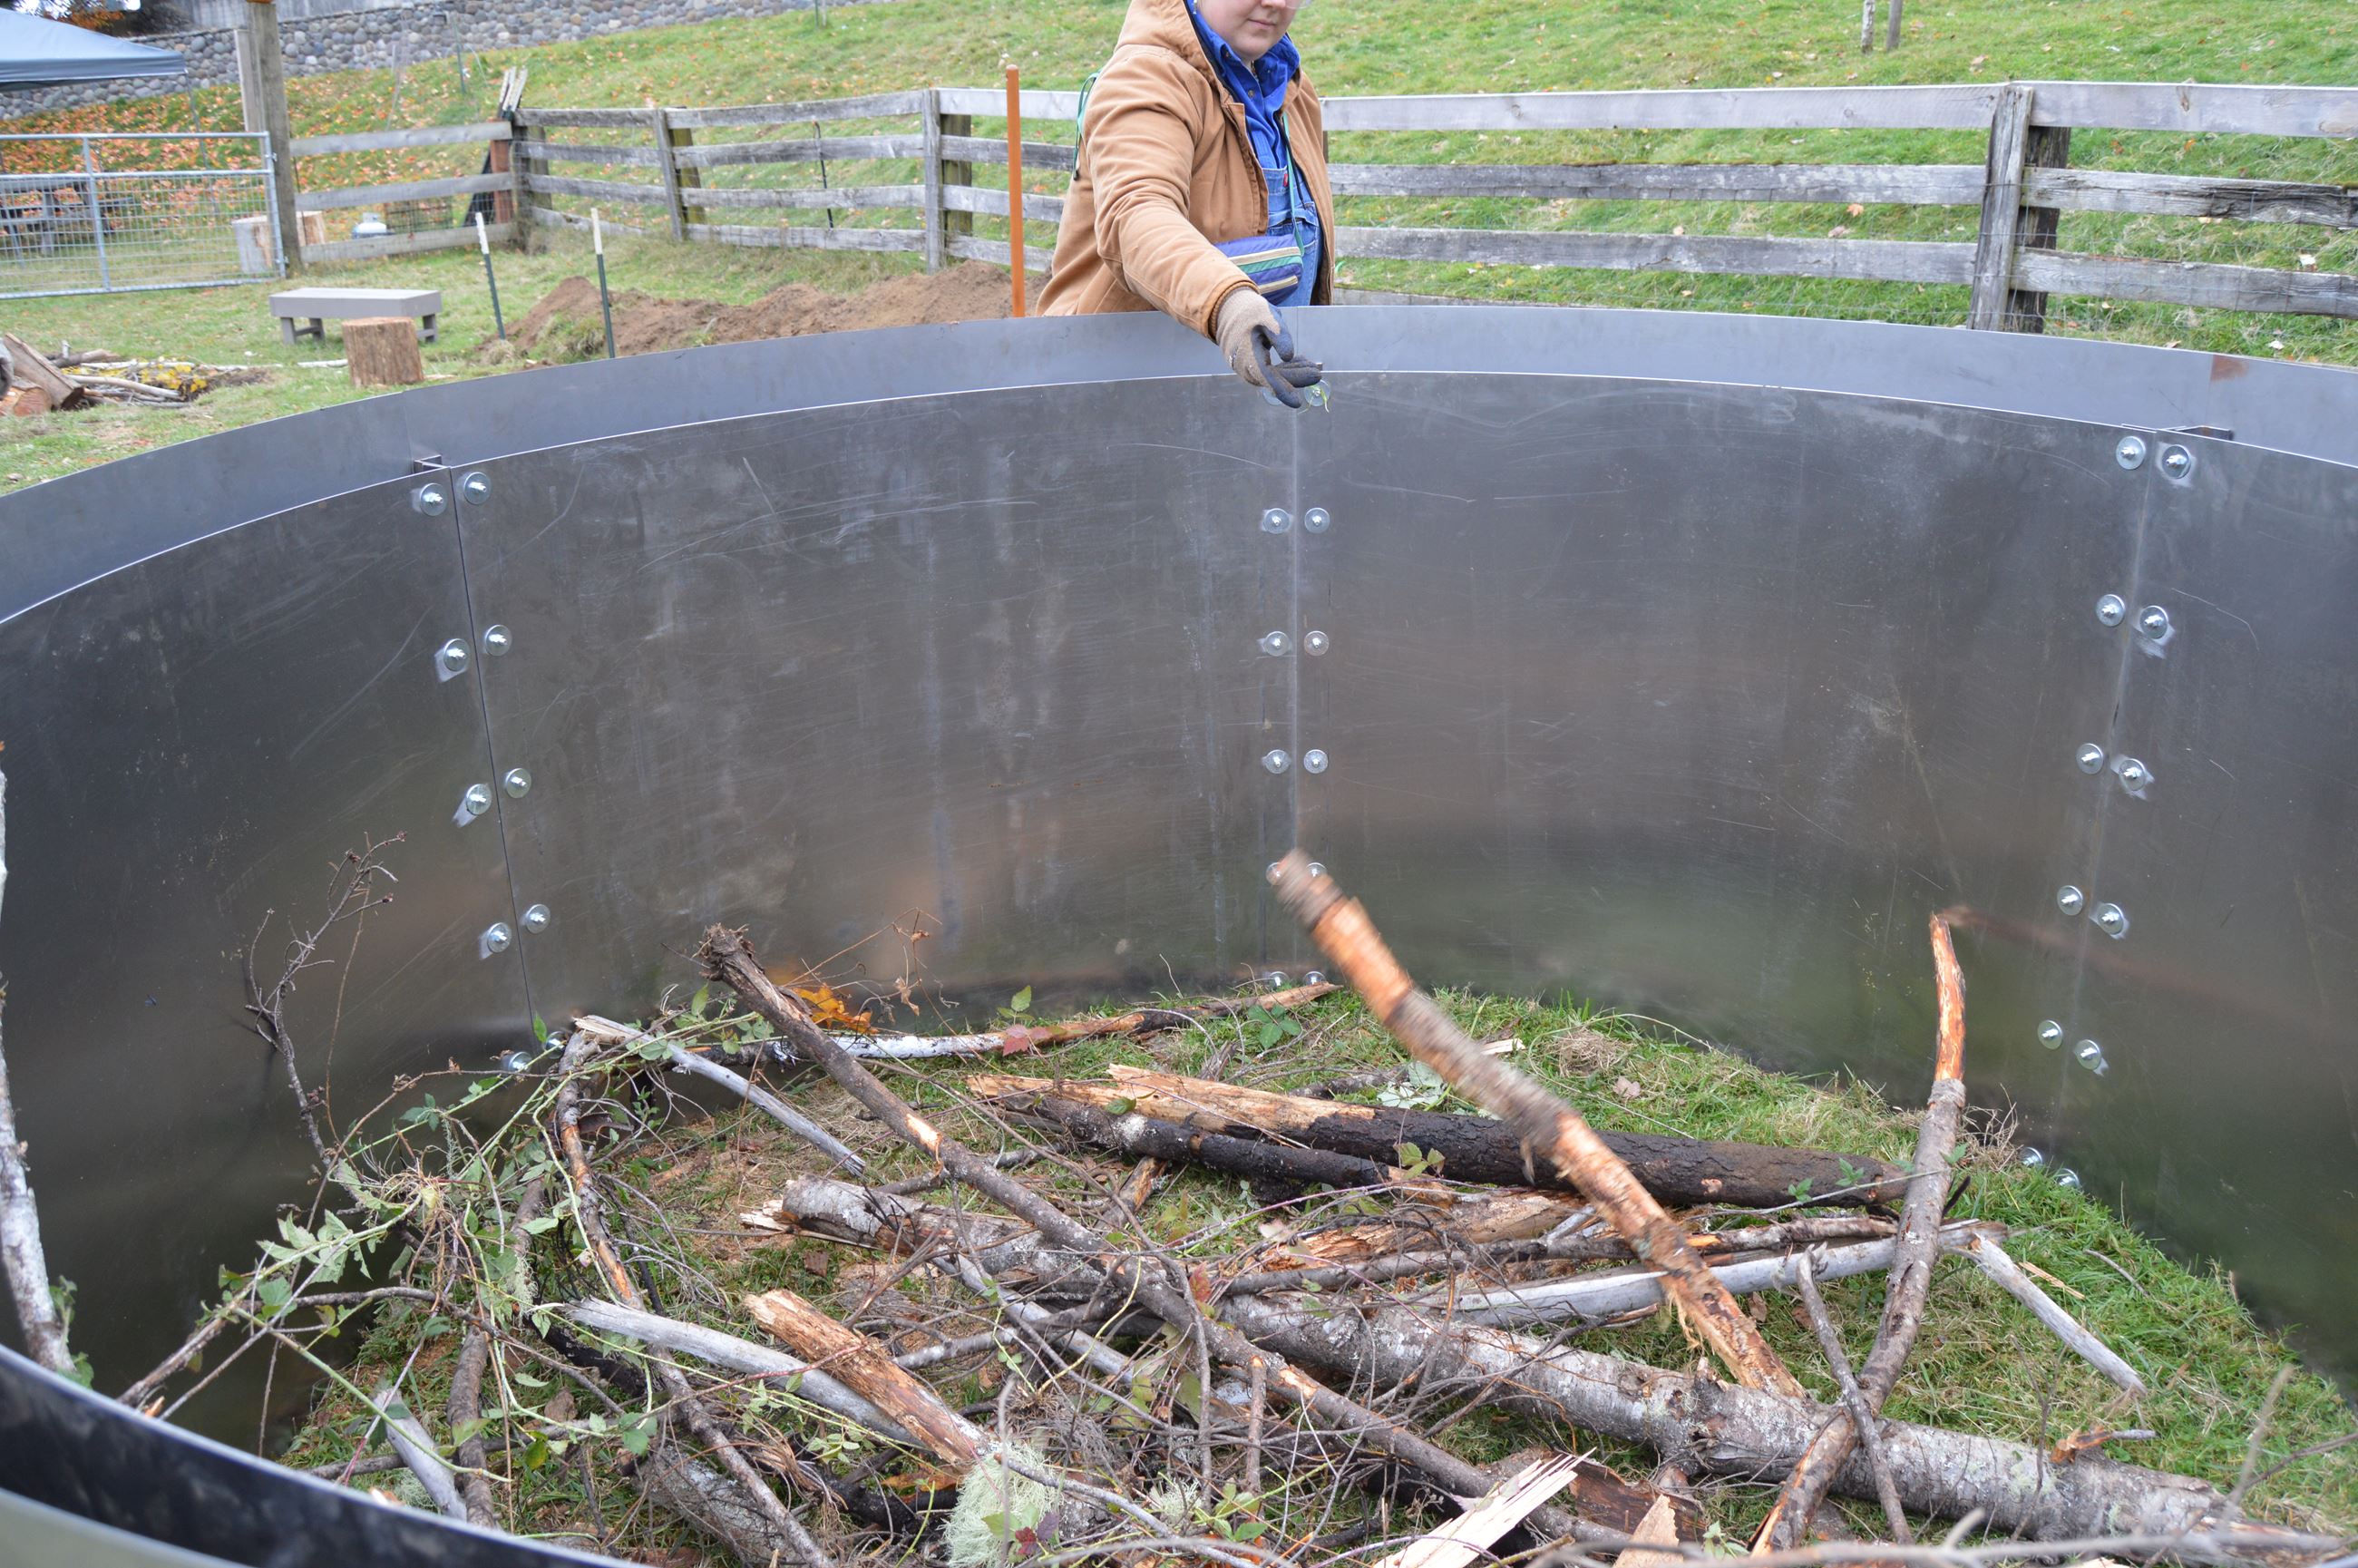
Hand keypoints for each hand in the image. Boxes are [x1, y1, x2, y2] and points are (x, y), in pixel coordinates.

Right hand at [1213, 289, 1323, 407]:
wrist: (1230, 314)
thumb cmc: (1250, 313)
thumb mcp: (1266, 315)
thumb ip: (1278, 334)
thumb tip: (1288, 356)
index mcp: (1247, 354)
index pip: (1266, 376)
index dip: (1282, 389)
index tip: (1297, 402)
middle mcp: (1246, 368)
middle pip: (1275, 378)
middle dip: (1297, 377)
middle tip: (1317, 373)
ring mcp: (1250, 370)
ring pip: (1275, 376)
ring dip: (1295, 372)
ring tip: (1313, 365)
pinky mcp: (1255, 368)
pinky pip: (1272, 372)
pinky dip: (1288, 368)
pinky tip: (1302, 361)